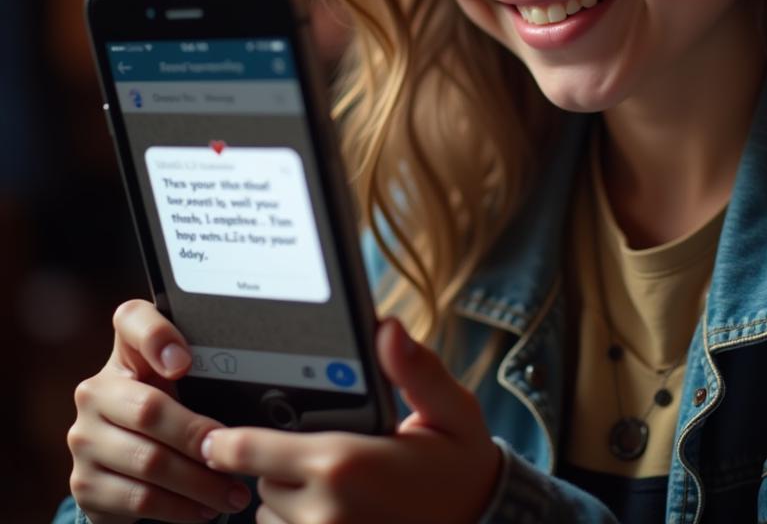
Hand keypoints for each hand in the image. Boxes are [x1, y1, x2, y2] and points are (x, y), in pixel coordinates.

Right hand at [67, 299, 252, 523]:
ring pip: (149, 461)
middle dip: (200, 436)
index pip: (131, 319)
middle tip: (237, 453)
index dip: (157, 336)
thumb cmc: (168, 407)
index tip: (185, 362)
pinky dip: (180, 507)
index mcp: (123, 353)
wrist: (123, 463)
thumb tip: (258, 372)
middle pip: (150, 410)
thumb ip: (205, 365)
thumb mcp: (183, 381)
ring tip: (233, 492)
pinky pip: (138, 498)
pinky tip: (205, 509)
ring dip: (200, 482)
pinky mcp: (85, 484)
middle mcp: (94, 392)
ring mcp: (84, 440)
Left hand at [202, 318, 501, 523]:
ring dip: (290, 498)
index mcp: (345, 462)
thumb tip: (386, 328)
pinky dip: (302, 522)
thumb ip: (415, 369)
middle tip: (324, 448)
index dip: (228, 439)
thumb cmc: (460, 462)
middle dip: (281, 461)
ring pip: (271, 514)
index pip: (249, 449)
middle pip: (262, 479)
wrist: (482, 519)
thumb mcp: (451, 408)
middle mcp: (325, 510)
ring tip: (337, 483)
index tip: (218, 433)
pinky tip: (339, 508)